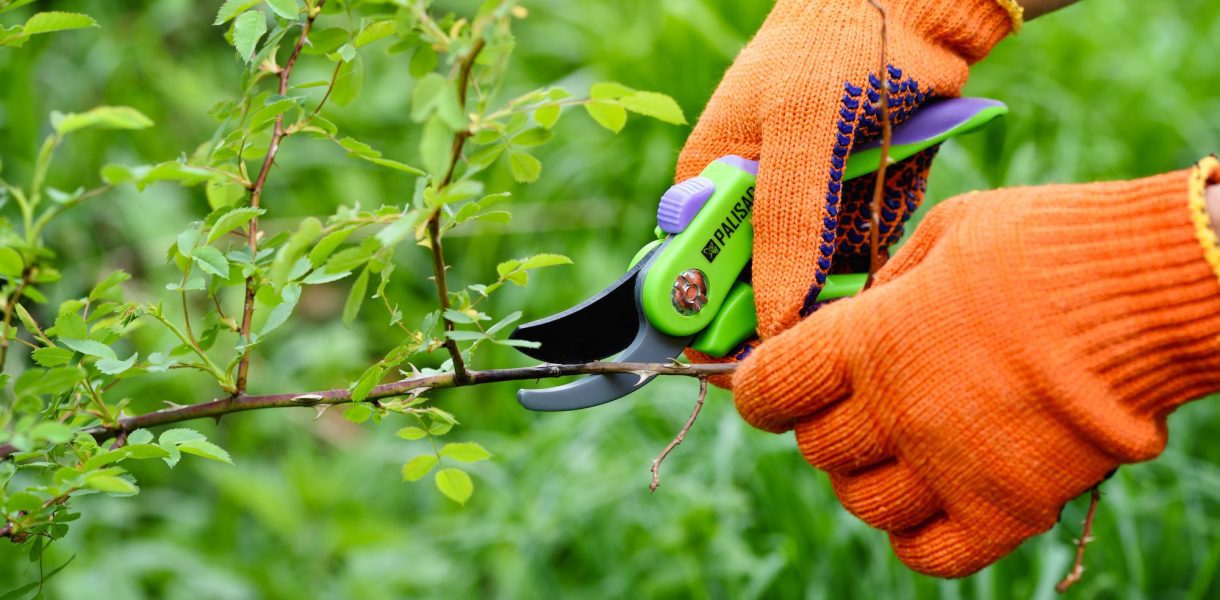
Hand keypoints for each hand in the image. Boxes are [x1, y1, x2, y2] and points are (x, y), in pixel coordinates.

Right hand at [676, 0, 1019, 339]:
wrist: (911, 8)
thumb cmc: (835, 49)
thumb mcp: (801, 135)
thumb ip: (783, 228)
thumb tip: (769, 320)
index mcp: (710, 183)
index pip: (697, 275)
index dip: (722, 319)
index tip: (762, 344)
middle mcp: (751, 204)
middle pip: (760, 291)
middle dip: (797, 297)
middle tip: (832, 281)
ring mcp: (803, 209)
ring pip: (814, 284)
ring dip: (846, 273)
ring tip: (867, 209)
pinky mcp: (851, 210)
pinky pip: (859, 259)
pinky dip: (878, 248)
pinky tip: (887, 201)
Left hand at [732, 159, 1219, 576]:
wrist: (1150, 291)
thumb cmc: (1046, 245)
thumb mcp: (945, 233)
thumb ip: (885, 284)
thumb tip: (850, 313)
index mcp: (869, 340)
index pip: (769, 389)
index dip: (761, 389)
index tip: (770, 385)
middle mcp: (896, 411)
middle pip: (817, 450)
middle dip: (824, 425)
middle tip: (853, 403)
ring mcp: (950, 468)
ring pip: (863, 504)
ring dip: (867, 478)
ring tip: (897, 448)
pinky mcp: (1006, 509)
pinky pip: (928, 553)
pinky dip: (916, 534)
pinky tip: (932, 496)